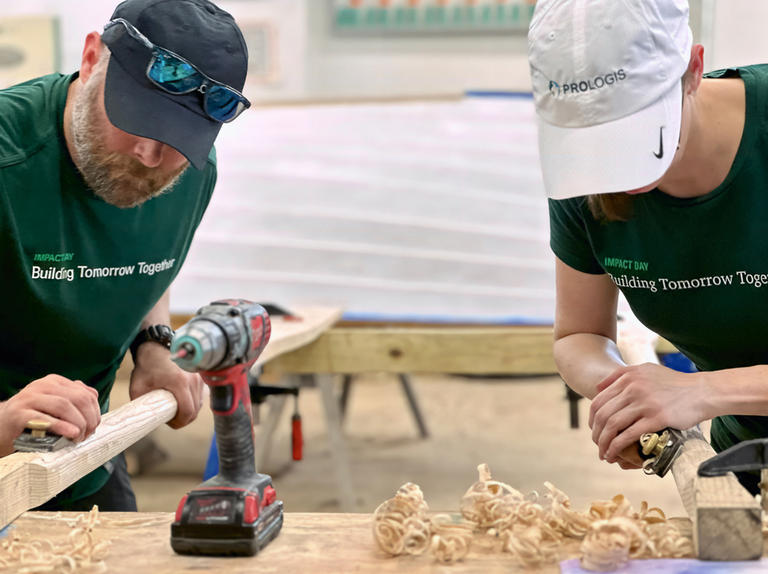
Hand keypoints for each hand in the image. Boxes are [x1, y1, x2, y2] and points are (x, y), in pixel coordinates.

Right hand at [0, 375, 100, 456]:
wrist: (0, 428)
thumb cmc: (32, 420)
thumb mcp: (55, 408)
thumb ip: (74, 403)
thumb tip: (94, 409)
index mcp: (55, 382)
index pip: (86, 393)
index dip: (95, 412)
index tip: (94, 427)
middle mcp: (43, 385)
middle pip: (78, 398)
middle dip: (88, 419)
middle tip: (86, 435)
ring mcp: (30, 397)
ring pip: (64, 405)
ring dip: (77, 423)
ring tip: (78, 437)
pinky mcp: (19, 413)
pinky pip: (43, 417)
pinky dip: (60, 426)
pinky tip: (69, 433)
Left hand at [129, 342, 204, 428]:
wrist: (157, 345)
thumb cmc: (147, 364)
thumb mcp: (138, 387)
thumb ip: (142, 404)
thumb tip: (143, 420)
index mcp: (179, 383)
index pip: (188, 411)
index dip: (180, 422)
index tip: (170, 423)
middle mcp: (193, 380)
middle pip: (195, 410)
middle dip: (184, 418)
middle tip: (170, 418)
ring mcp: (198, 377)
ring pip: (199, 403)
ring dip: (189, 410)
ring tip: (175, 409)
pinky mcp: (200, 376)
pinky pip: (200, 395)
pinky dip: (193, 402)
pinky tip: (182, 401)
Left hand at [588, 363, 707, 464]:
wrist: (702, 391)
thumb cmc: (674, 383)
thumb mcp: (646, 370)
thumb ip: (621, 375)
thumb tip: (597, 388)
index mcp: (628, 377)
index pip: (599, 400)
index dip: (592, 419)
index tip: (594, 430)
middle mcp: (633, 387)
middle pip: (603, 414)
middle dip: (596, 433)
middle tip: (597, 445)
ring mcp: (644, 402)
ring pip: (613, 425)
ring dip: (604, 443)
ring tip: (604, 454)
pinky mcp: (657, 417)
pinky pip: (629, 435)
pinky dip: (617, 447)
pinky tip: (615, 454)